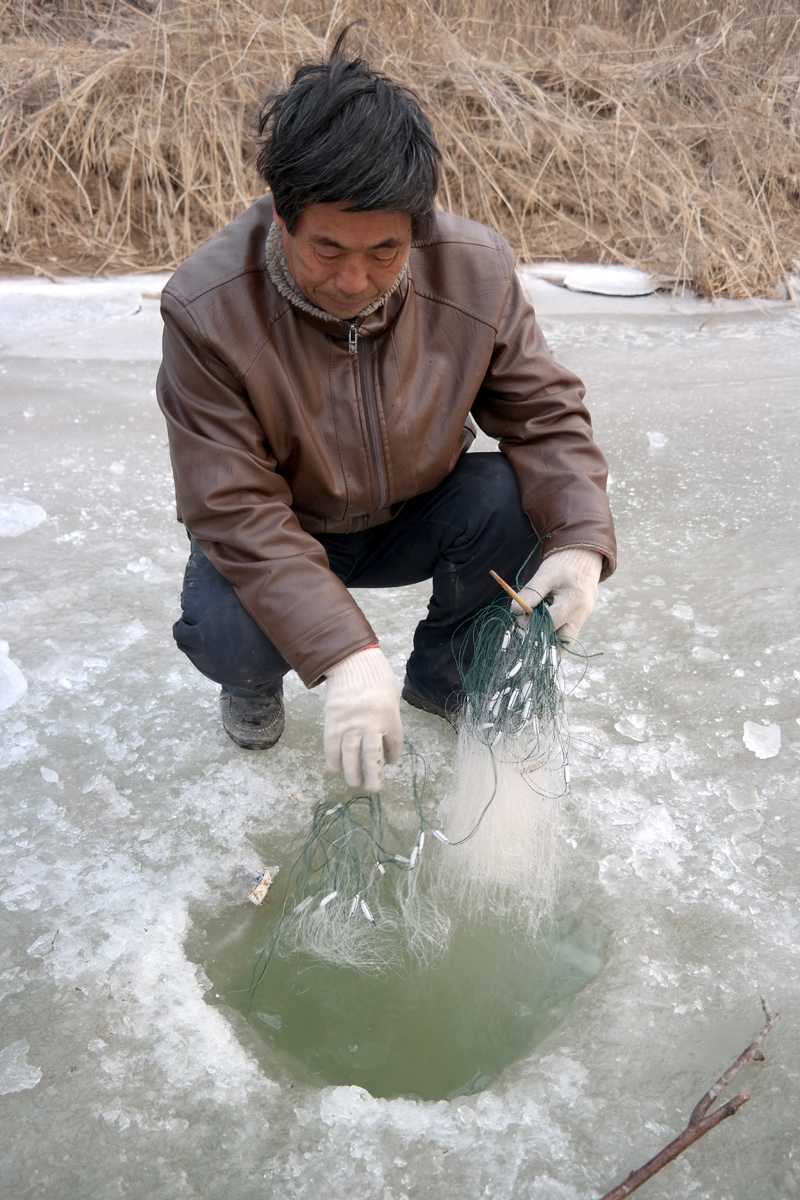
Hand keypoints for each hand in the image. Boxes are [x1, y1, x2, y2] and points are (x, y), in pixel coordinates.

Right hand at [324, 647, 403, 791]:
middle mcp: (371, 725)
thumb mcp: (391, 696)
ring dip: (352, 774)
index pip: (394, 746)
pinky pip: (332, 749)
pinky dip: (333, 762)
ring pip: (351, 758)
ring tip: (354, 783)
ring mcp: (350, 725)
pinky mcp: (332, 723)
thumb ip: (389, 718)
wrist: (351, 661)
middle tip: (373, 789)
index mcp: (390, 717)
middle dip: (373, 778)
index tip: (388, 761)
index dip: (392, 757)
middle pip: (372, 759)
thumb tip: (384, 739)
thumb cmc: (375, 675)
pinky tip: (336, 770)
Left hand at [513, 548, 601, 646]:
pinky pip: (568, 631)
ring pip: (567, 640)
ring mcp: (583, 617)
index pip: (550, 624)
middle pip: (563, 642)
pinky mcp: (582, 617)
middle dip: (543, 642)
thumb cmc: (562, 564)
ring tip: (534, 630)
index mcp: (573, 602)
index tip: (521, 616)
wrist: (583, 555)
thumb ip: (530, 594)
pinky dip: (555, 631)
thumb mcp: (544, 576)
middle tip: (528, 632)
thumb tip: (515, 611)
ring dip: (549, 639)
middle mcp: (581, 614)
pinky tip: (543, 625)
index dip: (532, 624)